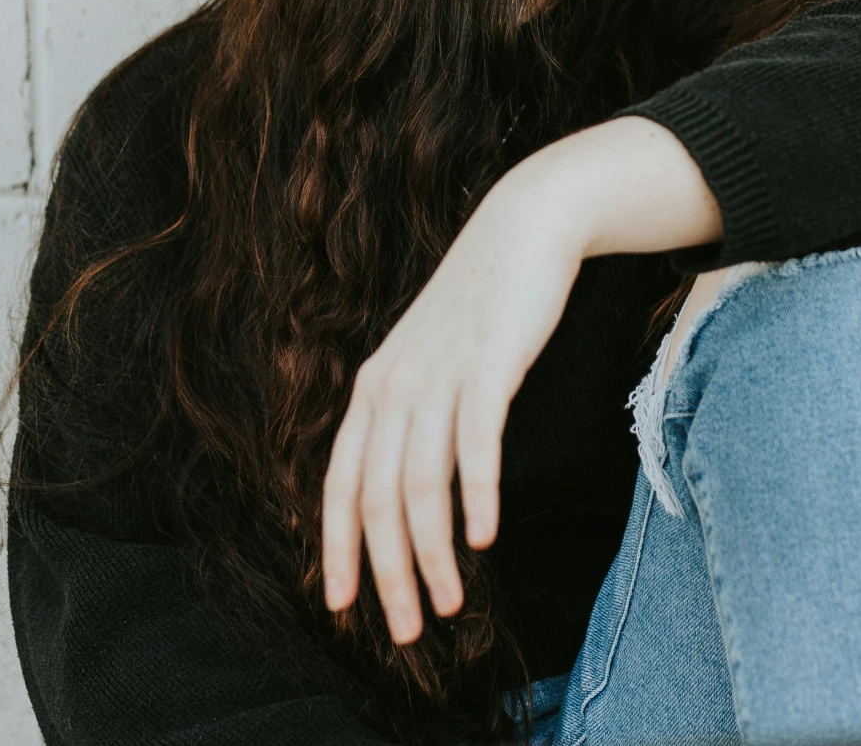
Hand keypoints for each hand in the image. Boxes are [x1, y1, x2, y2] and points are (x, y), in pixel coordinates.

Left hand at [318, 116, 722, 643]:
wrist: (524, 229)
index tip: (345, 611)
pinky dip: (475, 495)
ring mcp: (439, 374)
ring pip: (420, 484)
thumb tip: (407, 492)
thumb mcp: (431, 362)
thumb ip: (412, 418)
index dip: (337, 551)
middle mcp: (393, 386)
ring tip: (451, 604)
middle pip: (377, 499)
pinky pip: (474, 442)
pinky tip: (485, 537)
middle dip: (388, 574)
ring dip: (432, 553)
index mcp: (372, 390)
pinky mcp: (488, 364)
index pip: (340, 486)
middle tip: (409, 631)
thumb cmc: (482, 307)